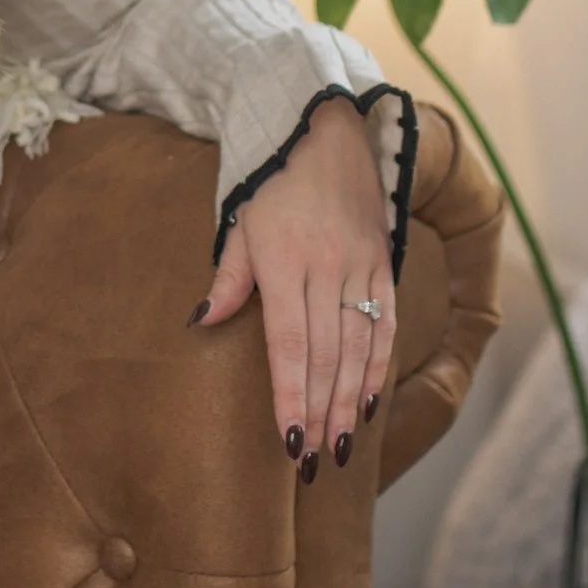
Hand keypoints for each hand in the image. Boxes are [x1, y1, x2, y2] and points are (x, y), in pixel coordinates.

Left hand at [192, 96, 394, 475]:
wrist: (323, 127)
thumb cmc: (270, 178)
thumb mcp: (239, 220)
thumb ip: (228, 276)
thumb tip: (202, 322)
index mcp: (284, 260)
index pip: (289, 344)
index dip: (290, 396)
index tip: (290, 440)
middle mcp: (327, 267)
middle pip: (326, 355)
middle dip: (320, 412)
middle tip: (314, 461)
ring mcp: (360, 265)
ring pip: (358, 346)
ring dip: (350, 400)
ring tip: (340, 445)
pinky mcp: (383, 260)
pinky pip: (385, 322)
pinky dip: (379, 365)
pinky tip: (370, 400)